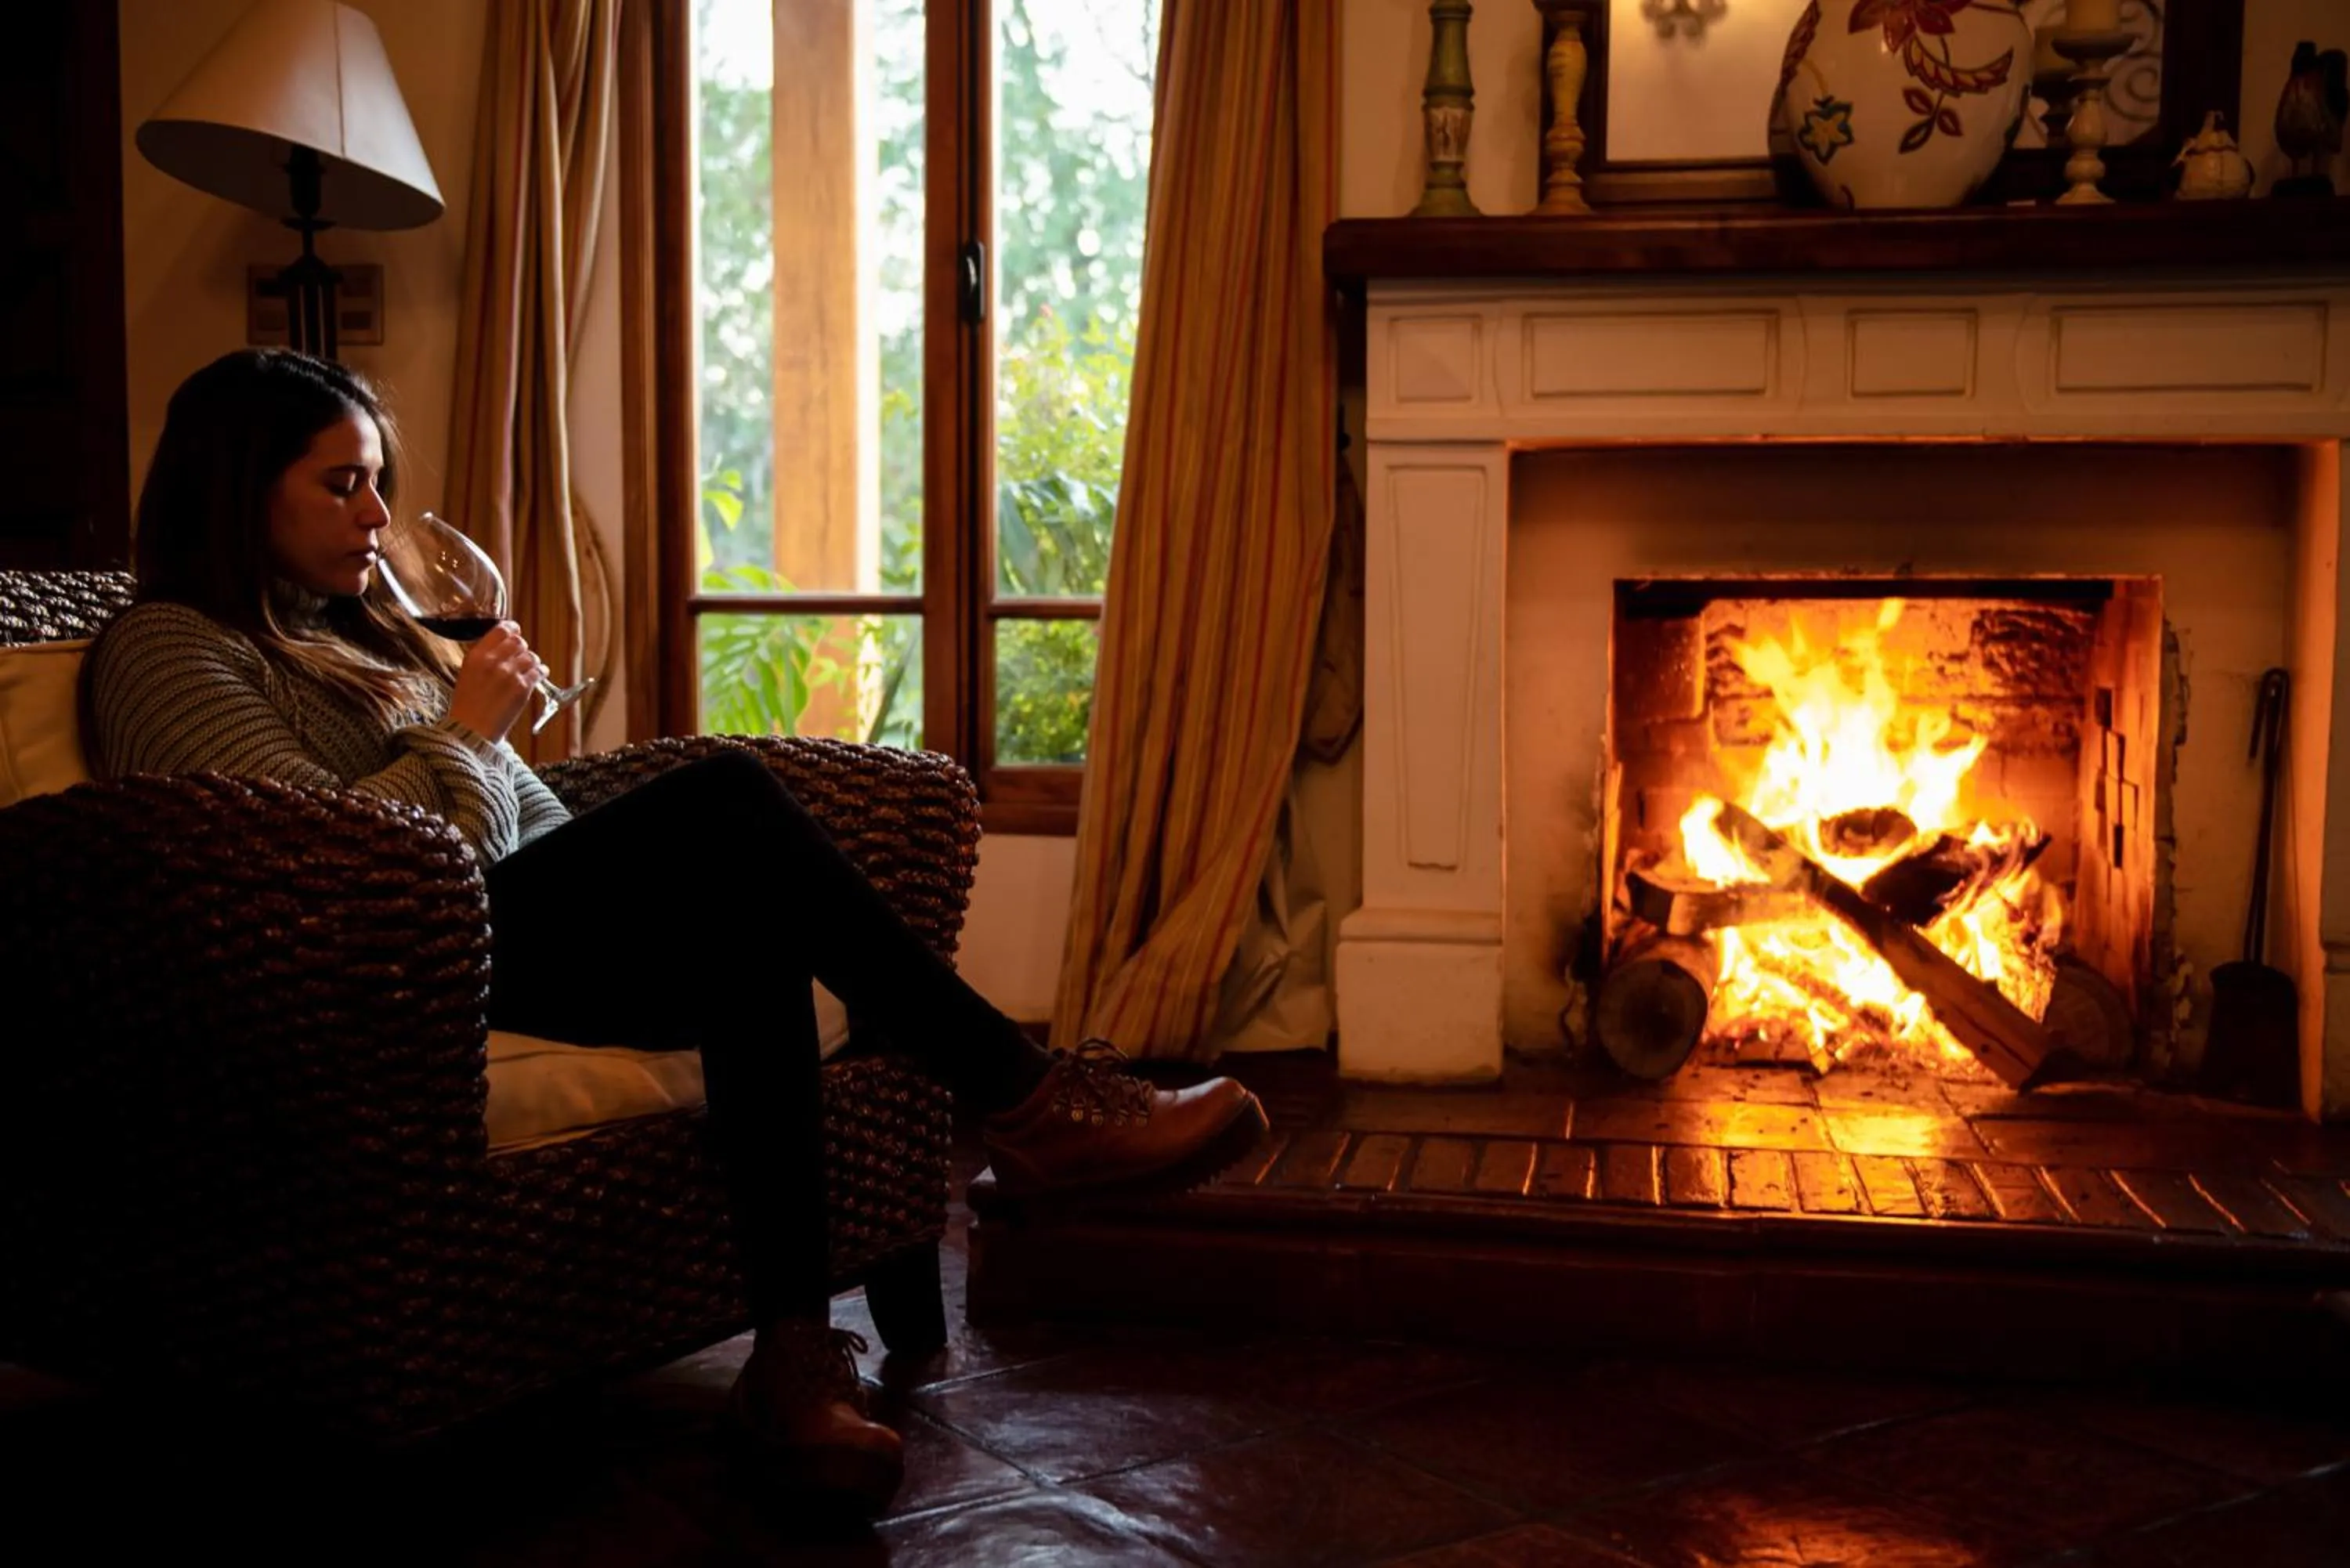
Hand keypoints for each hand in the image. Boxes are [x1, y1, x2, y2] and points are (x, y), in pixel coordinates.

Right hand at [446, 622, 544, 743]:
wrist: (470, 731)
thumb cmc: (467, 706)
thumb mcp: (467, 674)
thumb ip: (483, 658)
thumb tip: (501, 647)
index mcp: (476, 656)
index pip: (500, 630)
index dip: (512, 629)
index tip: (516, 630)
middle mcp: (493, 661)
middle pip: (518, 641)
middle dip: (522, 648)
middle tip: (522, 655)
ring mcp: (509, 674)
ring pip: (531, 656)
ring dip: (533, 661)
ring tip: (530, 668)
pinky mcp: (522, 688)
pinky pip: (539, 671)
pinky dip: (541, 672)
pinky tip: (539, 675)